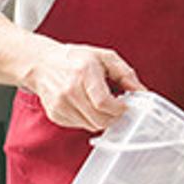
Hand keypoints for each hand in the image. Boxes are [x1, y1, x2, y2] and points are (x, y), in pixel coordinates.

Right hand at [23, 41, 146, 130]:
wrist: (41, 64)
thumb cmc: (76, 58)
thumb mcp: (105, 57)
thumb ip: (125, 74)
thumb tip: (142, 92)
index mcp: (84, 72)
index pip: (104, 103)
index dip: (119, 109)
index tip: (125, 105)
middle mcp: (69, 90)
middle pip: (99, 119)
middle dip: (114, 116)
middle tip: (117, 107)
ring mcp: (60, 105)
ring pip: (91, 126)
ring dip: (102, 119)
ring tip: (101, 104)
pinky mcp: (55, 115)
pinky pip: (79, 126)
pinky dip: (88, 119)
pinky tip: (87, 105)